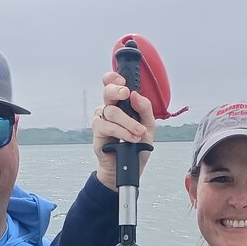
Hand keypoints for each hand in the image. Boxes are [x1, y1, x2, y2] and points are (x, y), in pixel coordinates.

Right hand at [93, 71, 155, 190]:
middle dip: (116, 90)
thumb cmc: (137, 145)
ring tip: (138, 133)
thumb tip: (135, 95)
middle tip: (126, 94)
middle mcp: (109, 108)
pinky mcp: (98, 132)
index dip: (114, 78)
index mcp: (121, 103)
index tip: (123, 81)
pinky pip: (108, 126)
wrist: (130, 167)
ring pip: (112, 111)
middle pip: (107, 91)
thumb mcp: (149, 126)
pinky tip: (131, 138)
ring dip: (128, 122)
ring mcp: (102, 120)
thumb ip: (145, 109)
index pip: (112, 84)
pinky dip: (122, 132)